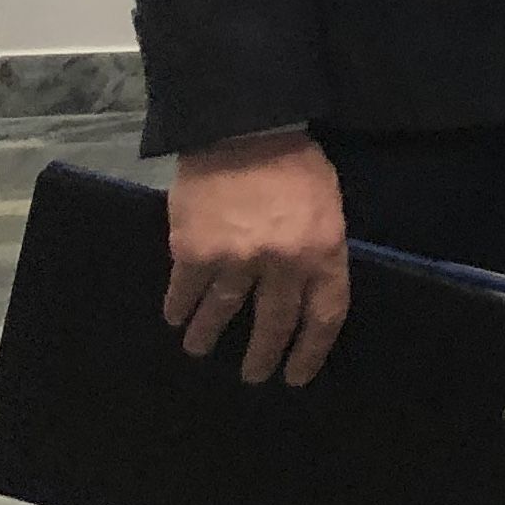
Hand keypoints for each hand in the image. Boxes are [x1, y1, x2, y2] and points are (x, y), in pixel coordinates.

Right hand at [163, 131, 349, 386]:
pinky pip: (185, 293)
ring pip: (222, 315)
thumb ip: (320, 248)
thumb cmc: (294, 163)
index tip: (297, 375)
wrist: (243, 128)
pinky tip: (176, 318)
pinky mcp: (193, 252)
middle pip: (274, 326)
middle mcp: (282, 264)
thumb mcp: (328, 205)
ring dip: (210, 338)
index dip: (311, 352)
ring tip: (201, 350)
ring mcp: (236, 261)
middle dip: (262, 357)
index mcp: (323, 251)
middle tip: (254, 376)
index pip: (323, 316)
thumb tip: (310, 289)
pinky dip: (179, 309)